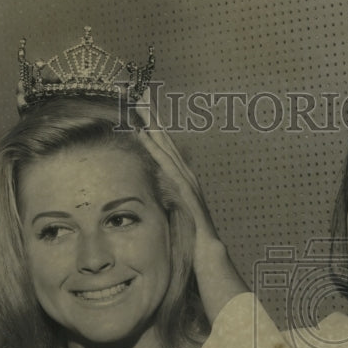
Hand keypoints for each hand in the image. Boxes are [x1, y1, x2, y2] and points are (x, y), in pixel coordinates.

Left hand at [134, 87, 222, 252]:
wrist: (207, 253)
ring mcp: (187, 181)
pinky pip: (168, 166)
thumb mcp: (176, 213)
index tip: (141, 109)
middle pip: (167, 141)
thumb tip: (159, 191)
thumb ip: (169, 198)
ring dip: (154, 127)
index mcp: (182, 178)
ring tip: (141, 107)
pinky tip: (146, 136)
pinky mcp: (185, 191)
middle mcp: (186, 175)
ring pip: (167, 148)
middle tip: (140, 94)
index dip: (154, 128)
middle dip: (154, 117)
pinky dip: (156, 150)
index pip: (166, 149)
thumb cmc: (191, 238)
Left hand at [134, 87, 248, 320]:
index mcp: (199, 236)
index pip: (178, 190)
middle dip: (162, 139)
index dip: (164, 161)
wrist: (242, 332)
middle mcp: (203, 225)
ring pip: (182, 177)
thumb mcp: (196, 295)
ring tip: (143, 116)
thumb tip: (174, 282)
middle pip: (181, 172)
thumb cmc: (224, 321)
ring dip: (163, 145)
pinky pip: (183, 198)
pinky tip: (153, 150)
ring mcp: (206, 229)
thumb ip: (186, 281)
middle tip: (143, 106)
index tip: (146, 134)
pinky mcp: (204, 238)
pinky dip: (169, 171)